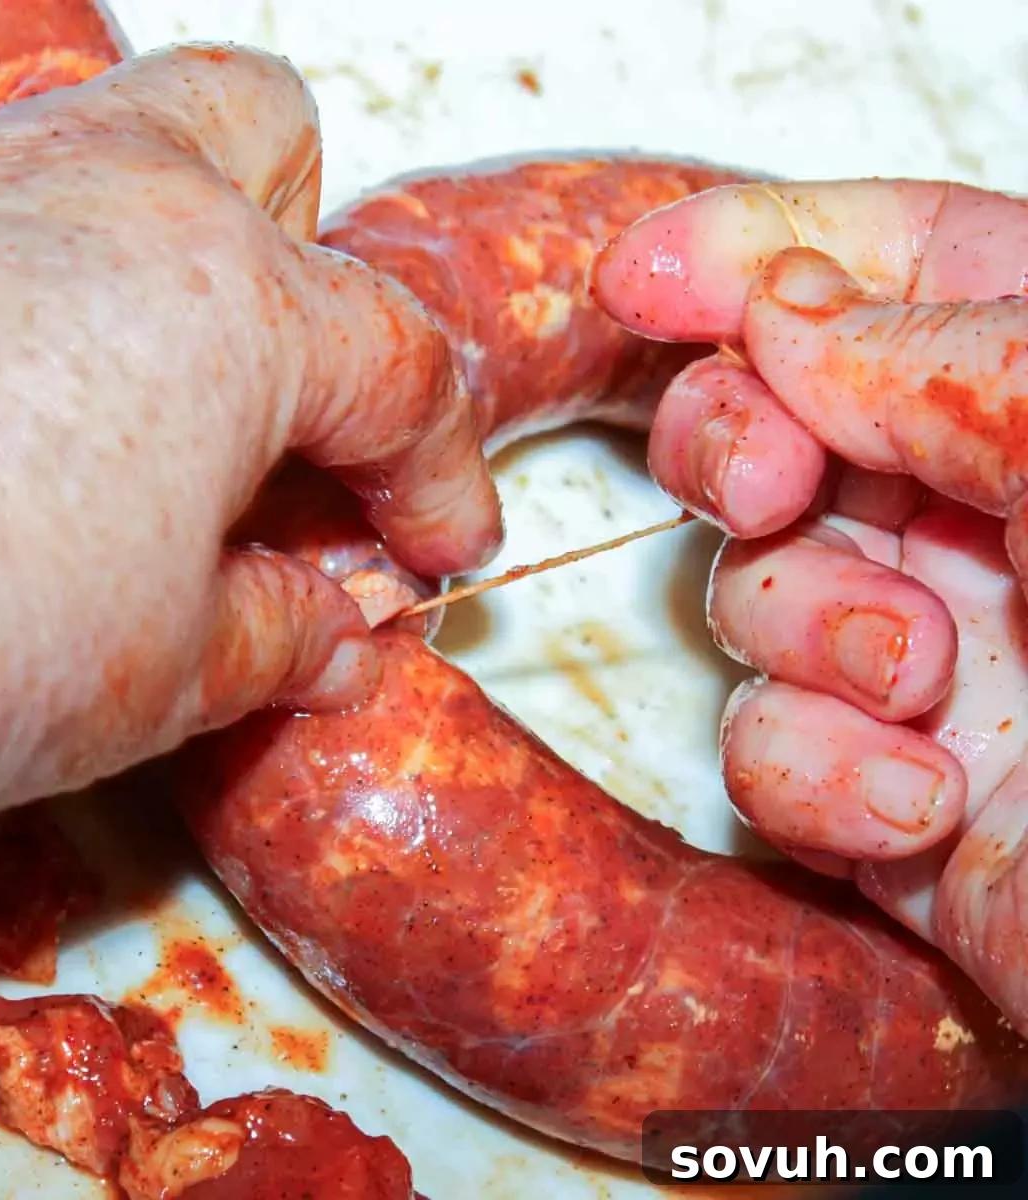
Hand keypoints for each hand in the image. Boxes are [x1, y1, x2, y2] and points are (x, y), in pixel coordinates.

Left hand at [0, 45, 502, 850]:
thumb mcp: (172, 673)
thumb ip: (289, 636)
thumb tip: (338, 633)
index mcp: (231, 302)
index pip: (405, 371)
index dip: (446, 474)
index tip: (443, 548)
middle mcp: (107, 198)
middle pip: (272, 139)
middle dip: (320, 265)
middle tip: (300, 403)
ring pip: (130, 137)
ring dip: (188, 257)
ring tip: (174, 401)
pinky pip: (3, 210)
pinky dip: (57, 297)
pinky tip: (28, 420)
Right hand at [591, 179, 1027, 1033]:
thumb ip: (937, 357)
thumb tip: (780, 311)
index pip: (899, 266)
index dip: (756, 250)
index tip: (642, 276)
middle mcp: (982, 520)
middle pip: (775, 422)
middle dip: (730, 443)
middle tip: (760, 484)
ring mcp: (922, 656)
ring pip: (746, 590)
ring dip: (802, 627)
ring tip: (919, 678)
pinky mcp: (880, 786)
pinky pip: (762, 748)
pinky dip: (813, 774)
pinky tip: (921, 807)